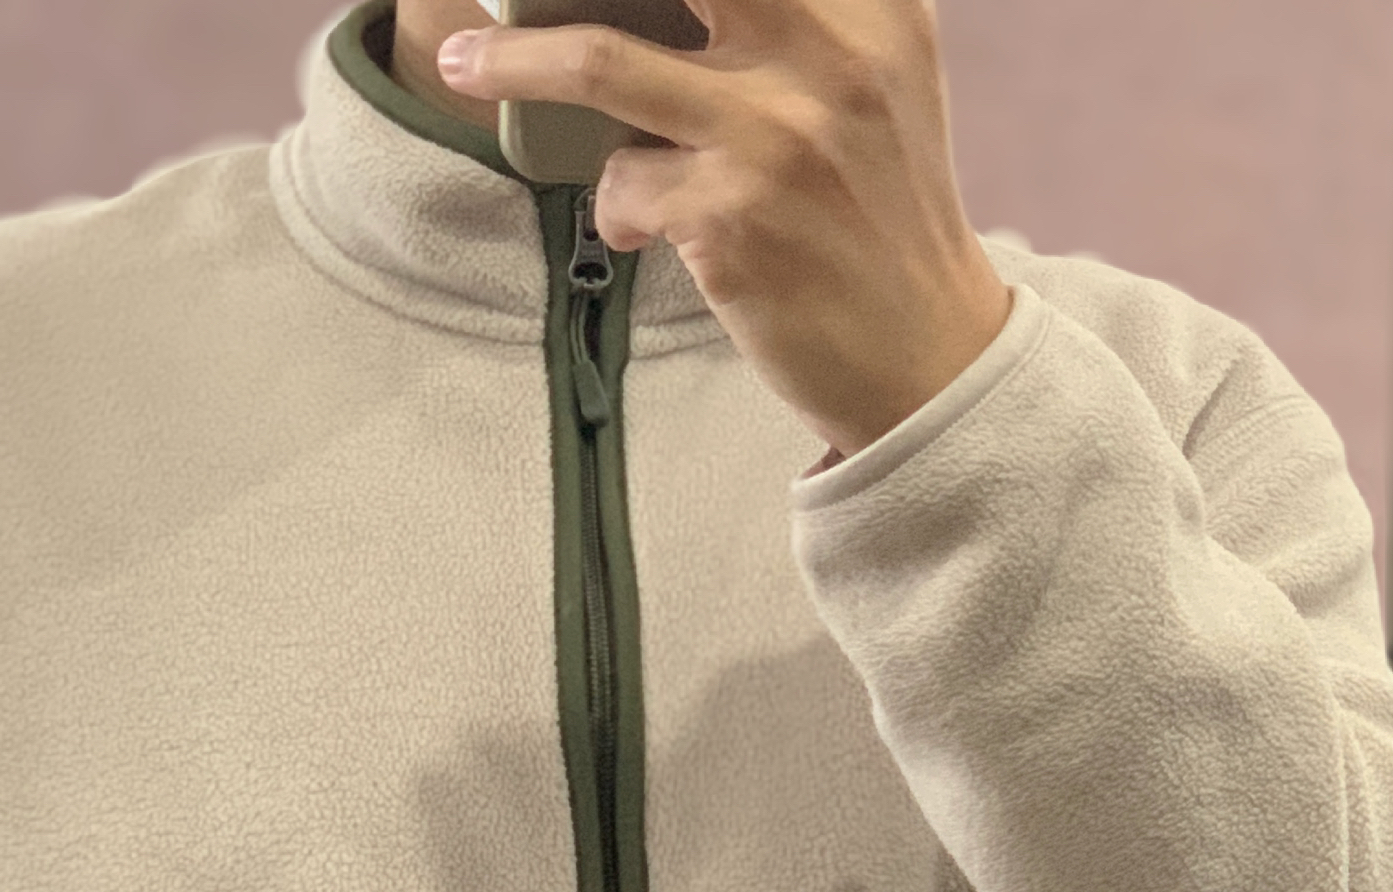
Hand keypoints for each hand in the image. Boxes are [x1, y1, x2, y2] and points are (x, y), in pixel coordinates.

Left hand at [436, 0, 1012, 462]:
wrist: (926, 356)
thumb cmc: (882, 213)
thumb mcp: (882, 79)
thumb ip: (808, 17)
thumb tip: (672, 6)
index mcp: (872, 5)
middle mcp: (828, 54)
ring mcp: (774, 139)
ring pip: (600, 63)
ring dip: (517, 66)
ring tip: (466, 66)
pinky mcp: (730, 223)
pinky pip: (619, 187)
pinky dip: (618, 209)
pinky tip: (652, 233)